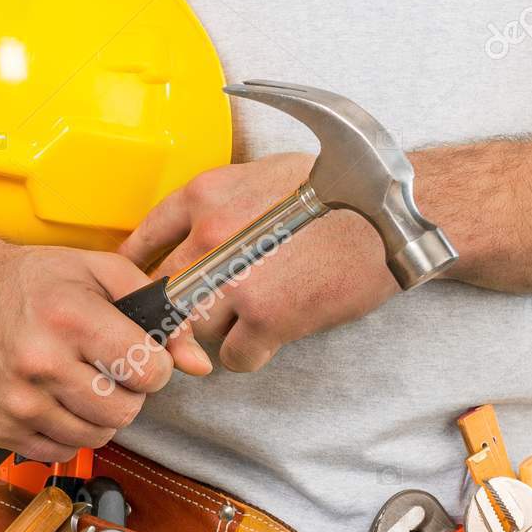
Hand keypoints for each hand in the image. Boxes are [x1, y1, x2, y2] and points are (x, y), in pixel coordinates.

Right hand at [0, 243, 211, 462]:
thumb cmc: (29, 281)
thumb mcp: (98, 272)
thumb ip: (156, 311)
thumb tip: (197, 363)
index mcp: (70, 319)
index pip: (148, 371)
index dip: (152, 365)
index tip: (138, 355)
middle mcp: (40, 363)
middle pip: (125, 411)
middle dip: (129, 393)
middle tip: (108, 369)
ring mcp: (17, 402)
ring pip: (96, 436)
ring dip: (99, 414)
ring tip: (80, 382)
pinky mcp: (0, 428)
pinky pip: (60, 451)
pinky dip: (68, 431)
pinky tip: (55, 400)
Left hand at [119, 153, 397, 371]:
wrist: (393, 218)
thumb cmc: (340, 191)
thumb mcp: (264, 174)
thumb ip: (218, 204)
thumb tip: (186, 236)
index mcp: (206, 195)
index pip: (144, 241)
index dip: (139, 271)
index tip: (140, 289)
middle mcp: (210, 235)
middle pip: (164, 293)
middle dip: (181, 308)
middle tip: (204, 313)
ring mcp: (235, 280)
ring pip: (194, 329)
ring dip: (217, 332)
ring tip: (251, 316)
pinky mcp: (267, 319)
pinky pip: (232, 357)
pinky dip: (249, 353)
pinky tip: (272, 335)